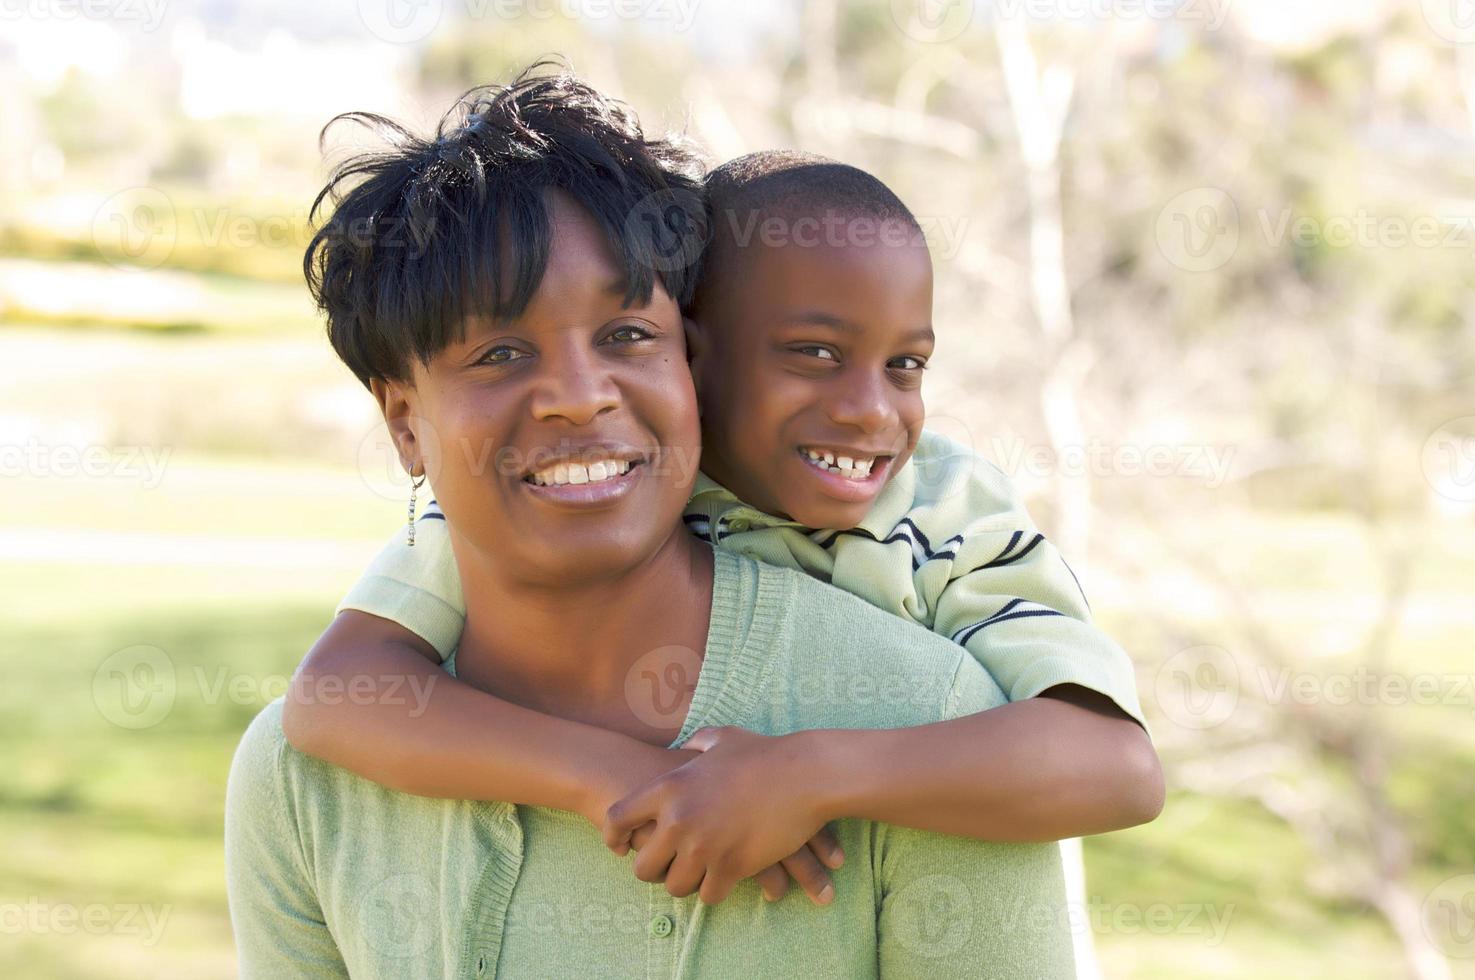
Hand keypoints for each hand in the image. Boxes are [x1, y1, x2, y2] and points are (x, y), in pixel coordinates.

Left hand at [601, 726, 844, 905]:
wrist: (805, 775)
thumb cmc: (765, 753)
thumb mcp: (722, 739)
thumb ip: (697, 744)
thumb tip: (687, 744)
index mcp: (670, 787)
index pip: (618, 818)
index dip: (613, 836)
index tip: (620, 848)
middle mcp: (679, 819)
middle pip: (643, 867)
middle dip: (654, 870)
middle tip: (668, 867)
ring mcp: (704, 846)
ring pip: (676, 886)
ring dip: (687, 882)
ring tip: (699, 874)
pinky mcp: (731, 866)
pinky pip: (709, 895)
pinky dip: (715, 890)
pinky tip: (725, 879)